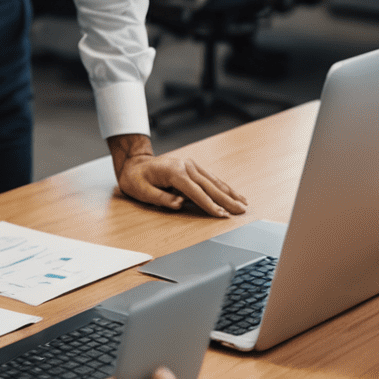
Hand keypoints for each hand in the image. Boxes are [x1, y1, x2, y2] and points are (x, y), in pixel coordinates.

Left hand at [110, 135, 246, 218]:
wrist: (134, 163)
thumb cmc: (136, 179)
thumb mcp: (142, 191)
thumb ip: (161, 198)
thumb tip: (179, 204)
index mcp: (174, 172)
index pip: (196, 192)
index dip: (209, 204)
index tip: (222, 215)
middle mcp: (185, 166)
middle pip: (209, 185)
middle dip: (226, 199)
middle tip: (241, 211)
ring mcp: (190, 165)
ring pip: (213, 180)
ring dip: (229, 192)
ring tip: (243, 203)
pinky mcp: (192, 167)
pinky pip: (210, 178)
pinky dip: (223, 186)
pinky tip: (233, 193)